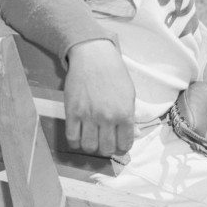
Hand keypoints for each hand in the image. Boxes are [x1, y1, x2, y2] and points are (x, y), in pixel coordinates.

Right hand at [63, 39, 134, 156]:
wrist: (94, 57)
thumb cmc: (114, 74)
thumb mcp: (129, 95)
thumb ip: (130, 117)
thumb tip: (134, 135)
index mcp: (125, 114)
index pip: (124, 144)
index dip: (121, 147)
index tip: (118, 144)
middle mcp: (107, 118)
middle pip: (106, 149)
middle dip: (106, 148)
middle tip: (104, 141)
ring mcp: (88, 116)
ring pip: (89, 147)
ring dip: (91, 147)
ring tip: (91, 138)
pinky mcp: (72, 112)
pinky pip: (72, 138)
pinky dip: (75, 142)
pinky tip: (78, 136)